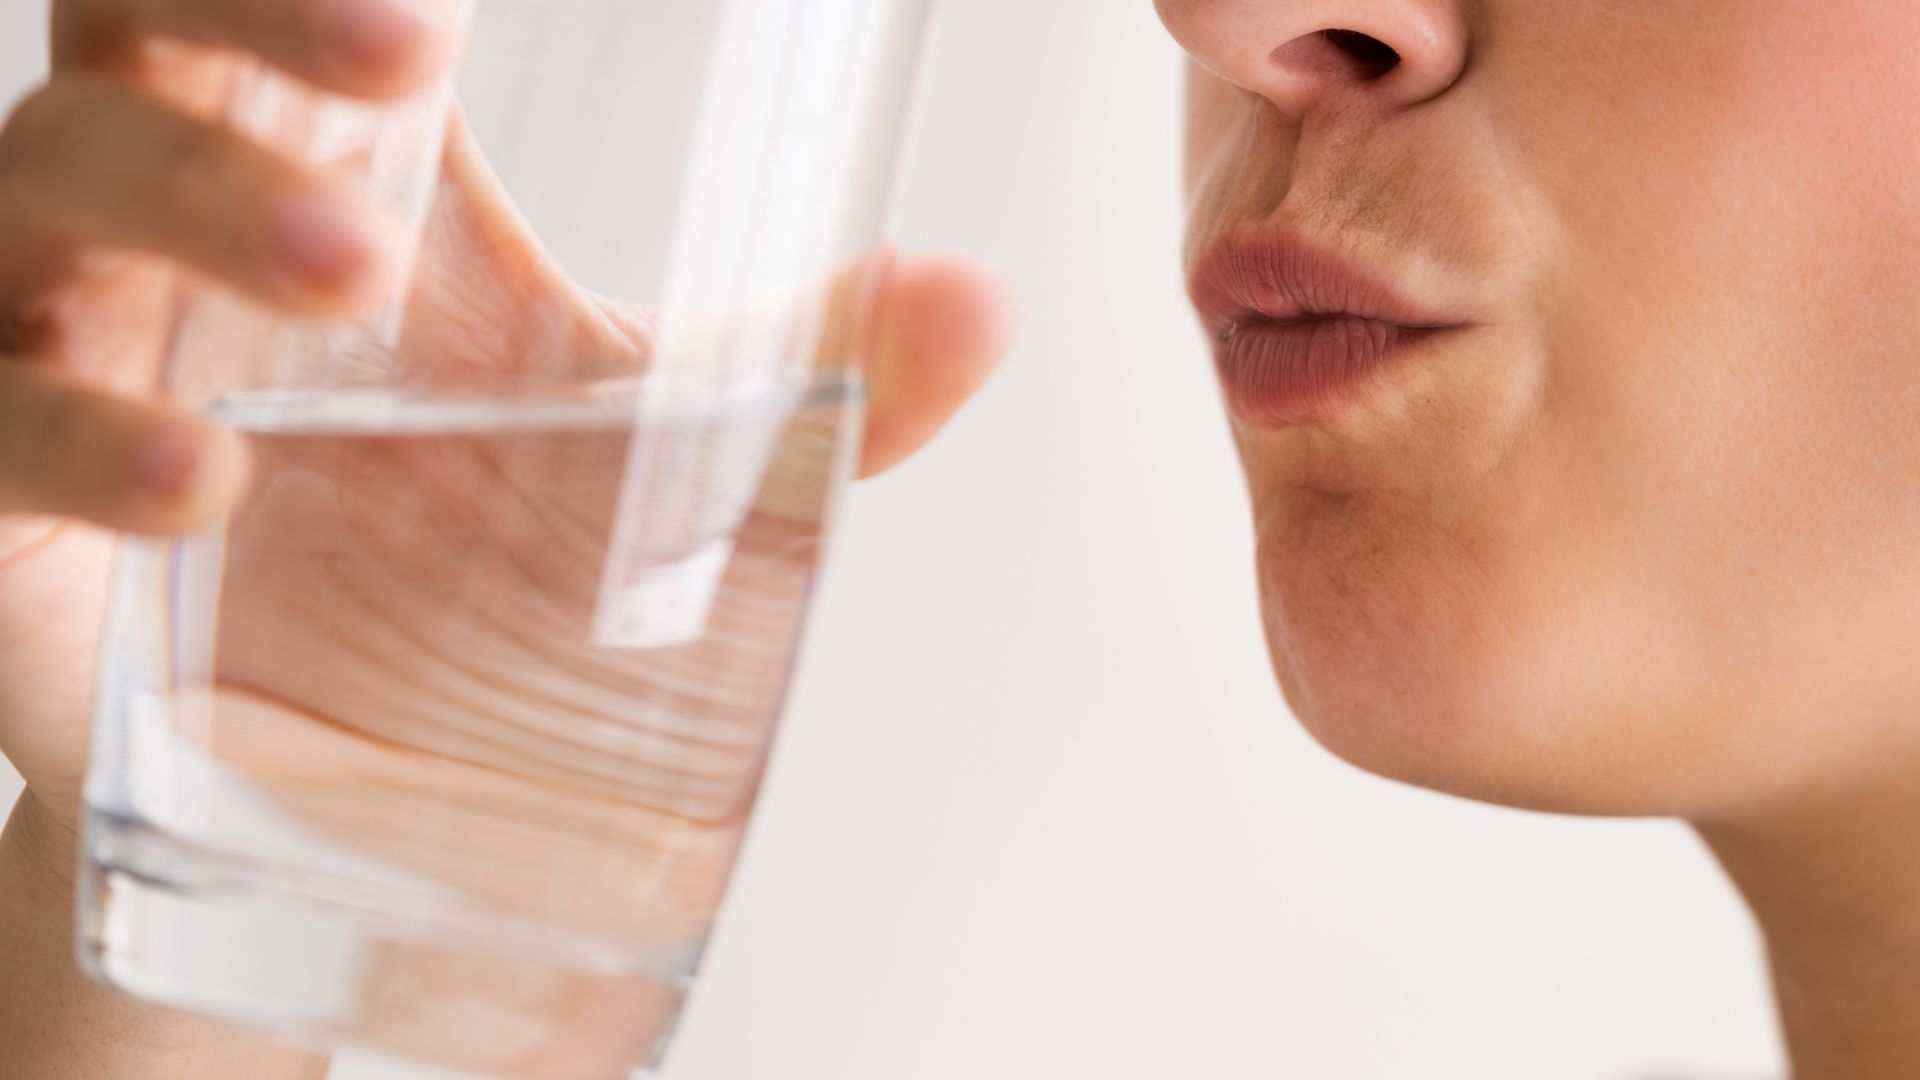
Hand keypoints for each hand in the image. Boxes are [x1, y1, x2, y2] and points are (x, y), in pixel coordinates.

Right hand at [0, 1, 1008, 1075]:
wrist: (345, 772)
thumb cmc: (476, 556)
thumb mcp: (647, 449)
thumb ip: (812, 375)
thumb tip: (980, 297)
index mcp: (329, 168)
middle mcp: (178, 229)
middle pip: (143, 38)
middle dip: (248, 10)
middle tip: (412, 41)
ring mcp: (70, 350)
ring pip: (48, 197)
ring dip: (193, 207)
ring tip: (350, 270)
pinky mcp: (9, 504)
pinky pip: (2, 430)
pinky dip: (83, 435)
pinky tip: (208, 477)